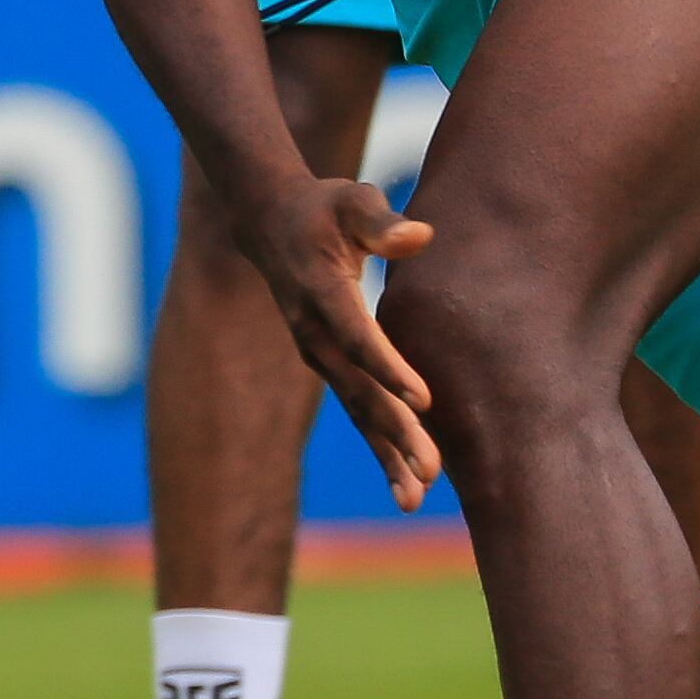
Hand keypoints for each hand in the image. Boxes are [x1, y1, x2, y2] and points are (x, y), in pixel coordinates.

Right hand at [233, 175, 442, 507]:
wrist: (270, 223)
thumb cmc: (322, 207)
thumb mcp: (350, 200)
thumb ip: (381, 221)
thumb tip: (421, 236)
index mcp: (321, 292)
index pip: (357, 337)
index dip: (389, 369)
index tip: (425, 400)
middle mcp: (313, 333)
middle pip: (358, 390)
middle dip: (394, 433)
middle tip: (429, 472)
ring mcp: (317, 354)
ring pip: (356, 410)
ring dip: (386, 454)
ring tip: (416, 497)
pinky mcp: (328, 365)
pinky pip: (357, 409)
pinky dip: (380, 446)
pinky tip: (407, 480)